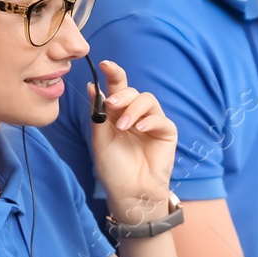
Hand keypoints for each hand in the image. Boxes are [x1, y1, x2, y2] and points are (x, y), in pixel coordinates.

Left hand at [89, 60, 176, 225]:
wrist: (129, 192)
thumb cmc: (113, 168)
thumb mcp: (100, 139)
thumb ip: (98, 113)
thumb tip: (91, 85)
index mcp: (117, 113)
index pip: (116, 88)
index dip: (113, 73)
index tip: (104, 64)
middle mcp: (135, 114)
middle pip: (132, 91)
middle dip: (121, 93)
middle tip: (111, 104)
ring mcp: (151, 122)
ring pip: (147, 100)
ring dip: (134, 109)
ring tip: (123, 125)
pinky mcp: (166, 132)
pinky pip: (160, 118)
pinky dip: (149, 120)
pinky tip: (140, 128)